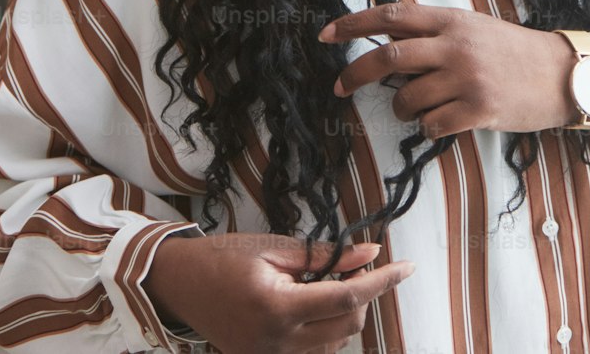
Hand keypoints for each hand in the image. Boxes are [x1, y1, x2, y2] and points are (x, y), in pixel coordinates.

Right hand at [142, 229, 414, 352]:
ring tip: (319, 283)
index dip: (382, 281)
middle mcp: (277, 343)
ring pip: (336, 341)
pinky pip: (315, 353)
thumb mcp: (275, 247)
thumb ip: (326, 255)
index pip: (347, 296)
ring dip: (344, 311)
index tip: (407, 267)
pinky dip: (325, 329)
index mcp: (278, 307)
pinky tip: (310, 304)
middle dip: (361, 291)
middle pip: (348, 322)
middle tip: (349, 262)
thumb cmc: (225, 257)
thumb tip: (370, 251)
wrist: (182, 286)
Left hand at [318, 2, 578, 136]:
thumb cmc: (512, 51)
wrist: (561, 74)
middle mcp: (455, 45)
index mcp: (451, 19)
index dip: (354, 24)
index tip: (326, 33)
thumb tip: (385, 41)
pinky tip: (444, 121)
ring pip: (407, 99)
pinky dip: (428, 128)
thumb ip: (433, 32)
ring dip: (402, 108)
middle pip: (389, 58)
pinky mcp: (478, 110)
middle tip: (340, 87)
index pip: (392, 16)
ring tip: (420, 107)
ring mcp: (467, 78)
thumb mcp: (472, 27)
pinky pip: (432, 126)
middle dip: (356, 73)